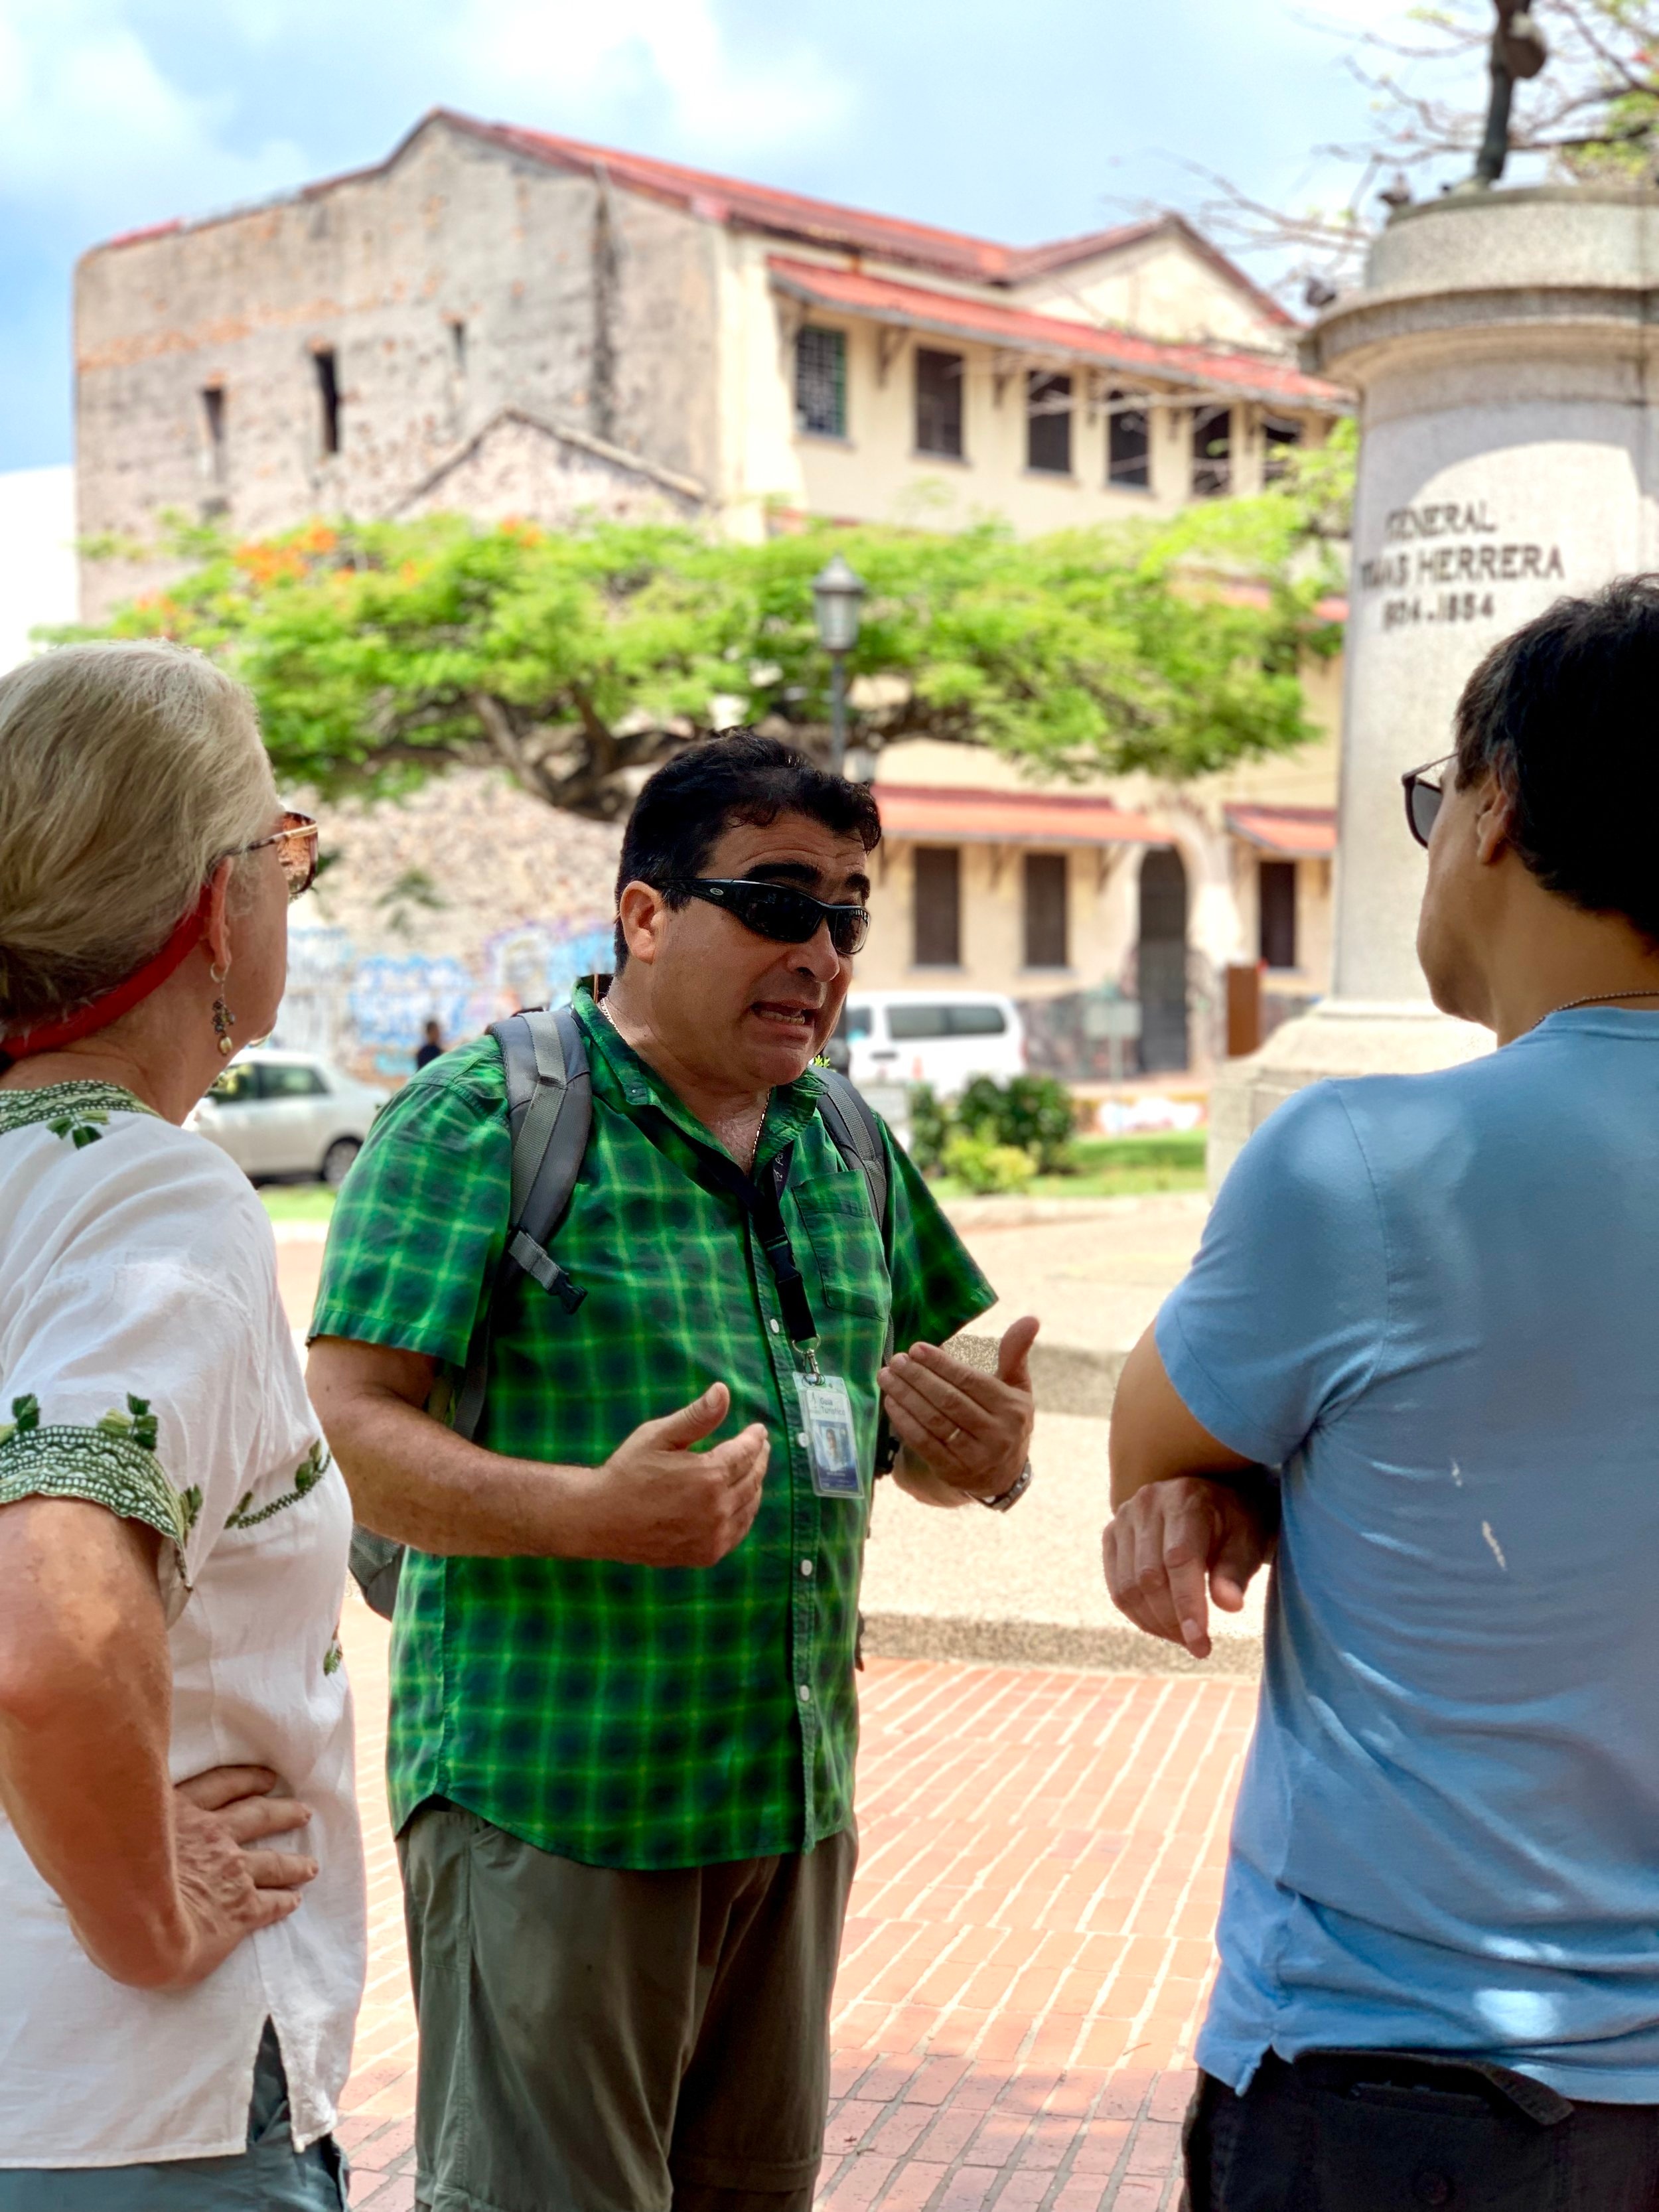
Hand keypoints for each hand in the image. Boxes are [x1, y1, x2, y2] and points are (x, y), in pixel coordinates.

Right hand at [84, 1766, 317, 1990]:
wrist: (133, 1919)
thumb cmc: (105, 1875)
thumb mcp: (102, 1830)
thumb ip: (106, 1819)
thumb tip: (76, 1806)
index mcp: (181, 1814)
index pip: (221, 1786)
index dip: (246, 1779)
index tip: (267, 1777)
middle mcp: (213, 1836)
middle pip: (257, 1816)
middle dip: (281, 1811)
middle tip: (303, 1810)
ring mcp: (230, 1871)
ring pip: (271, 1860)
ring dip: (293, 1861)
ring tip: (311, 1863)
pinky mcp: (239, 1909)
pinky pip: (269, 1902)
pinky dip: (284, 1900)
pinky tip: (295, 1901)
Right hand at [574, 1383, 768, 1567]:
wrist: (600, 1519)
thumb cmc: (626, 1471)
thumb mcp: (658, 1435)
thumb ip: (696, 1415)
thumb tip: (723, 1390)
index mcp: (708, 1476)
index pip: (746, 1453)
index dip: (755, 1439)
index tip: (759, 1430)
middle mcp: (717, 1508)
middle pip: (753, 1478)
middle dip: (759, 1459)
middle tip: (760, 1447)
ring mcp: (714, 1536)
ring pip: (750, 1505)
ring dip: (756, 1485)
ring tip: (754, 1470)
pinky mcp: (706, 1554)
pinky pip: (738, 1531)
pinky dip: (745, 1513)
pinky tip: (741, 1502)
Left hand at [880, 1316, 1038, 1504]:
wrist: (1004, 1476)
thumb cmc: (1006, 1420)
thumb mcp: (1017, 1389)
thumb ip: (1015, 1354)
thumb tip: (1031, 1319)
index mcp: (1012, 1409)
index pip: (971, 1382)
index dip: (942, 1365)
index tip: (916, 1348)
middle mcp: (996, 1435)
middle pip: (949, 1401)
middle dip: (918, 1378)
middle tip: (897, 1360)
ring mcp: (974, 1457)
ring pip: (934, 1421)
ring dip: (906, 1397)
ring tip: (887, 1377)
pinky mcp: (953, 1472)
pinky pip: (924, 1443)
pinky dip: (904, 1422)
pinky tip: (891, 1403)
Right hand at [1102, 1477, 1273, 1657]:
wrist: (1211, 1500)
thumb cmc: (1236, 1525)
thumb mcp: (1247, 1543)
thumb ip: (1236, 1572)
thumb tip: (1229, 1605)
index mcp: (1185, 1499)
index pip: (1179, 1559)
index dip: (1188, 1605)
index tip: (1201, 1644)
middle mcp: (1148, 1503)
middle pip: (1150, 1576)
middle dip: (1173, 1620)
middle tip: (1198, 1647)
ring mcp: (1124, 1517)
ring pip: (1129, 1586)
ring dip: (1155, 1623)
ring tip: (1183, 1638)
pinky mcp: (1111, 1534)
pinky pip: (1117, 1586)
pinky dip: (1138, 1615)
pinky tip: (1162, 1626)